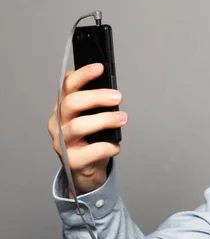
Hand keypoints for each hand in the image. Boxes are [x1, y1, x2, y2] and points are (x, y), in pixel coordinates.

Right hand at [48, 63, 126, 195]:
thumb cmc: (91, 139)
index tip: (100, 68)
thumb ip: (96, 105)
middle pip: (72, 103)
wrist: (86, 170)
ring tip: (123, 118)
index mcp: (63, 108)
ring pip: (78, 126)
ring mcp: (62, 143)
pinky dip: (109, 146)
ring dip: (105, 119)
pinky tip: (116, 145)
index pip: (67, 86)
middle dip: (96, 97)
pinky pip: (92, 151)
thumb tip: (113, 91)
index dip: (82, 75)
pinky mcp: (72, 161)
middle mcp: (58, 123)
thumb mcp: (92, 118)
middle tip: (118, 97)